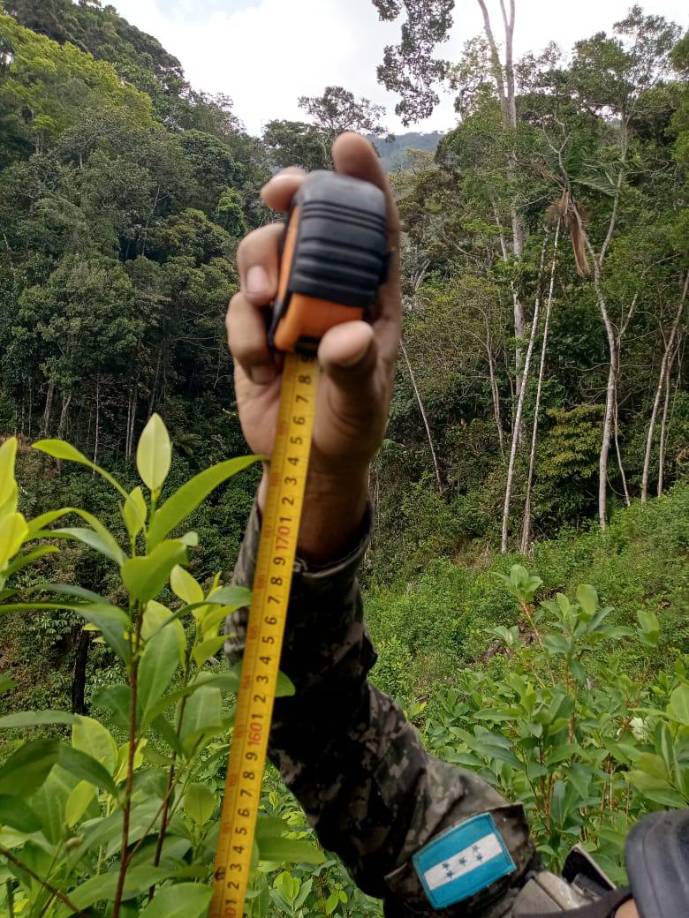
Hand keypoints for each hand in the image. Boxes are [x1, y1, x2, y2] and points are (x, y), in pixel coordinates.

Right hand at [226, 133, 400, 561]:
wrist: (307, 463)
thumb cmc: (350, 426)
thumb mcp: (362, 404)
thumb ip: (356, 371)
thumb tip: (348, 335)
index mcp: (371, 297)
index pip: (373, 230)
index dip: (363, 183)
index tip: (347, 143)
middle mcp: (327, 291)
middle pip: (307, 224)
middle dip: (291, 196)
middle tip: (279, 191)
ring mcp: (286, 307)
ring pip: (264, 254)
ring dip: (258, 265)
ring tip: (263, 303)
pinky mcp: (252, 329)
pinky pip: (238, 307)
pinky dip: (243, 329)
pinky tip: (260, 365)